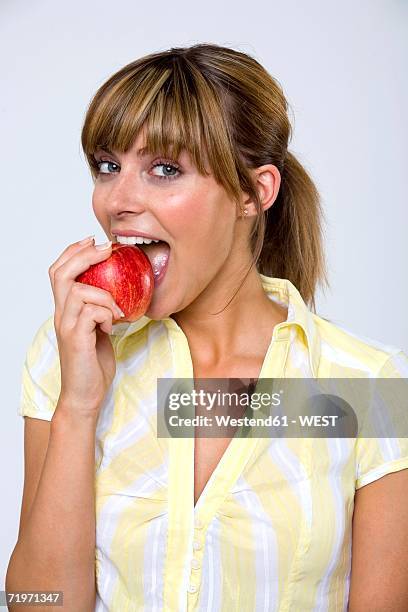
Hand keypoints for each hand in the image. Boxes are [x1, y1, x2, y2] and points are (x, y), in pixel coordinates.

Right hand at [48, 236, 123, 415]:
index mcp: (65, 310)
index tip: (93, 241)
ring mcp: (66, 326)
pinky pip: (92, 312)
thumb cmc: (93, 364)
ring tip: (118, 310)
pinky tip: (114, 325)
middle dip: (84, 255)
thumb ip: (101, 311)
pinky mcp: (76, 338)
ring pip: (79, 291)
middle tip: (106, 248)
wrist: (85, 394)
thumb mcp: (99, 330)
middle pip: (61, 273)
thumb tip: (120, 295)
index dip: (73, 252)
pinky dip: (107, 313)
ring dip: (104, 295)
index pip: (59, 271)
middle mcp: (61, 315)